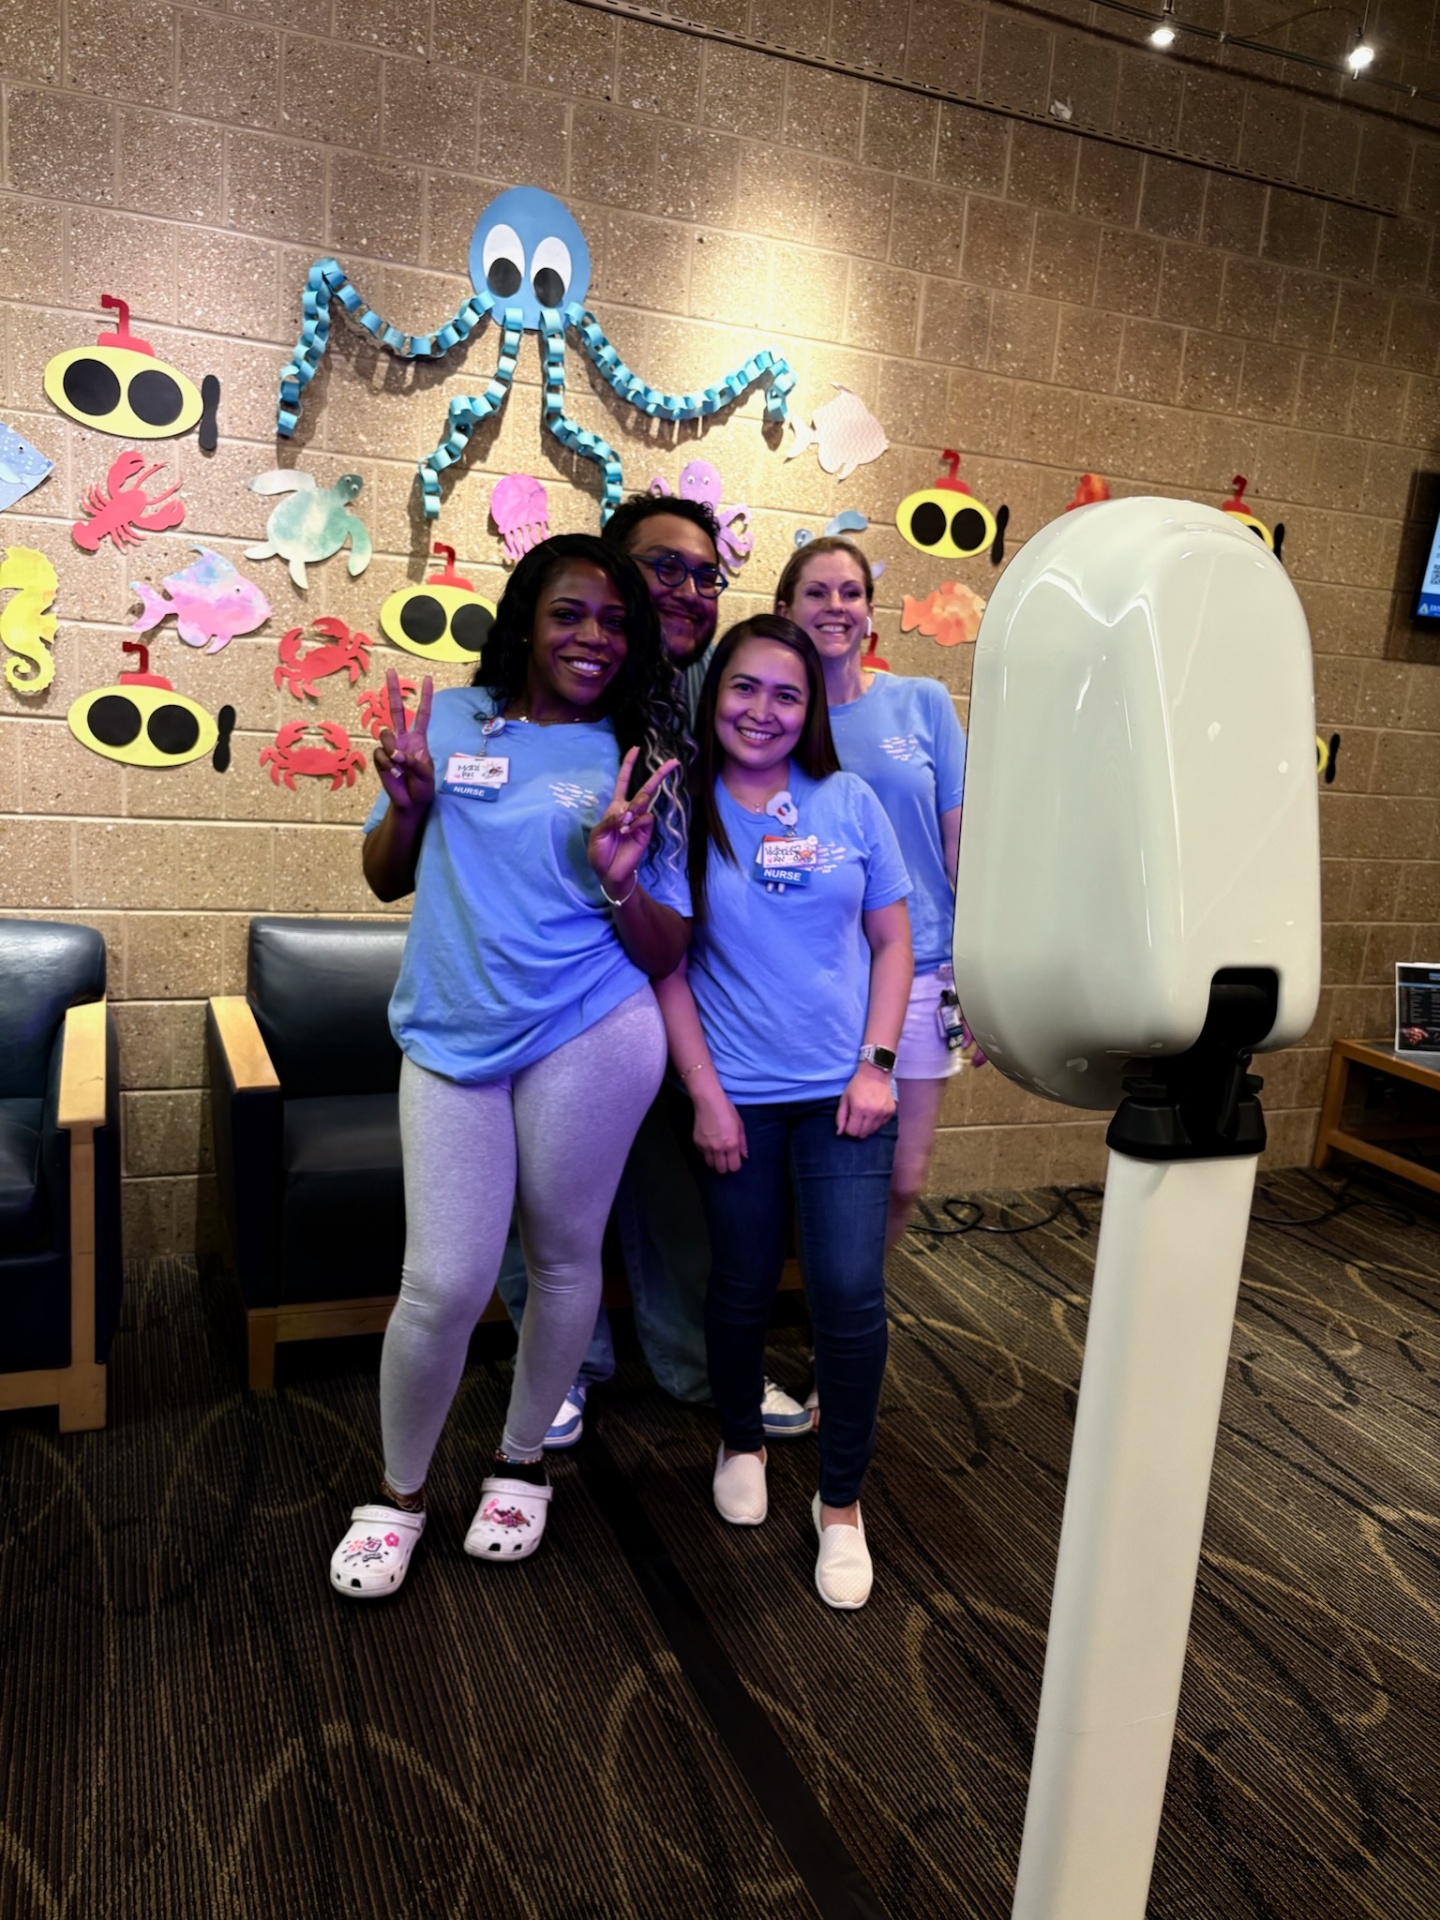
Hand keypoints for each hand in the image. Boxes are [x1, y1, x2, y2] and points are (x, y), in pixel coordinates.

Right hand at [375, 669, 434, 811]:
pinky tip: (393, 773)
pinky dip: (387, 763)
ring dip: (392, 750)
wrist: (409, 803)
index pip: (423, 714)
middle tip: (390, 670)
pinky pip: (380, 754)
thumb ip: (413, 761)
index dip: (425, 697)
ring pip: (385, 735)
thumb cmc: (422, 787)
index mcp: (419, 739)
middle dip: (393, 689)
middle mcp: (403, 738)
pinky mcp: (380, 759)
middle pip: (397, 710)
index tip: (428, 678)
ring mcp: (390, 747)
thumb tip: (396, 753)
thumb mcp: (426, 773)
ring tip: (399, 766)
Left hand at [588, 746, 679, 896]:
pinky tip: (627, 832)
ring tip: (622, 826)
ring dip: (633, 808)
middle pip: (646, 788)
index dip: (628, 765)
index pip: (623, 781)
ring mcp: (640, 821)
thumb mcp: (597, 834)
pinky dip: (635, 823)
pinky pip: (646, 818)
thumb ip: (609, 819)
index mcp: (615, 807)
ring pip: (644, 801)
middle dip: (659, 774)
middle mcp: (630, 811)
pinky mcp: (647, 831)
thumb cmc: (600, 854)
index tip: (636, 749)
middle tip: (674, 762)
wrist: (610, 874)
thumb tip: (626, 812)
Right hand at [692, 1087, 746, 1174]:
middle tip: (726, 1158)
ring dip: (715, 1160)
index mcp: (732, 1144)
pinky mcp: (697, 1143)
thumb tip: (744, 1156)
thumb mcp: (740, 1125)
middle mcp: (718, 1148)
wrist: (708, 1101)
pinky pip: (702, 1154)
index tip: (735, 1160)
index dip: (735, 1165)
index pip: (734, 1167)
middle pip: (721, 1169)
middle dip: (725, 1166)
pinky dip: (706, 1151)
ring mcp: (706, 1146)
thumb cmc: (727, 1111)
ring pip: (710, 1164)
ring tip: (717, 1151)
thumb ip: (743, 1143)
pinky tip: (709, 1141)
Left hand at [836, 1065, 895, 1138]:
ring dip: (867, 1126)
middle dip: (857, 1130)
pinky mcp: (890, 1111)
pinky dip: (876, 1122)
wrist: (875, 1073)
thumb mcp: (844, 1099)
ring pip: (872, 1131)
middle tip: (856, 1119)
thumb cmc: (857, 1085)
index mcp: (859, 1109)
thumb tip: (839, 1133)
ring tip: (865, 1115)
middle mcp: (872, 1113)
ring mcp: (883, 1113)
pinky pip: (881, 1124)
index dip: (848, 1129)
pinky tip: (874, 1111)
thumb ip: (840, 1116)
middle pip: (863, 1134)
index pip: (852, 1131)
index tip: (849, 1121)